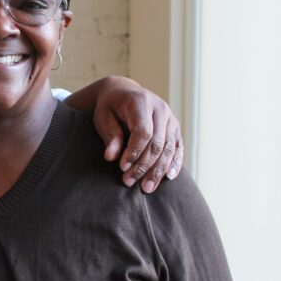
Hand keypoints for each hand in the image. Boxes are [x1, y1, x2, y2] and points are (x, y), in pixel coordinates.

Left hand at [91, 77, 182, 191]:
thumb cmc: (110, 107)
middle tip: (129, 182)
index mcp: (141, 102)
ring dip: (158, 170)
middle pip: (157, 143)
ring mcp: (170, 118)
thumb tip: (111, 157)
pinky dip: (174, 163)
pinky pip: (178, 147)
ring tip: (147, 188)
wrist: (123, 92)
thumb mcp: (103, 117)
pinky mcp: (174, 127)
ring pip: (169, 148)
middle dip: (144, 166)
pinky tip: (168, 177)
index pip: (143, 132)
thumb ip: (110, 135)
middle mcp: (160, 109)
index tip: (122, 168)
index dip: (134, 152)